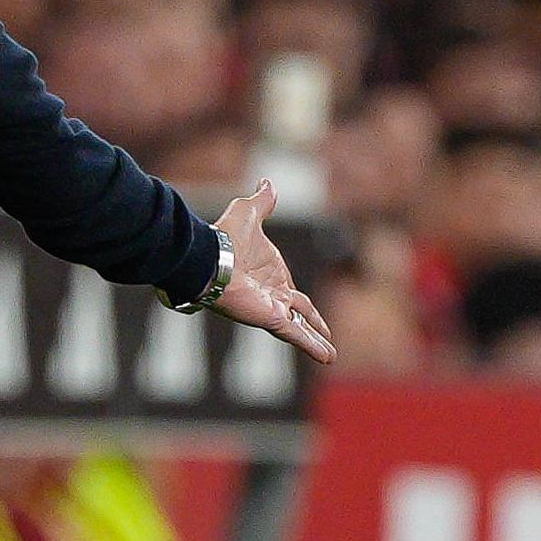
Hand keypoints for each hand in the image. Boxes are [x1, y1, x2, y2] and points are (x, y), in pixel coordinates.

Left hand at [213, 180, 334, 363]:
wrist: (210, 258)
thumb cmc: (225, 237)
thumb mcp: (249, 213)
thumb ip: (262, 202)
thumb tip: (267, 182)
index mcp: (271, 274)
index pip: (291, 290)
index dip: (300, 300)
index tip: (307, 308)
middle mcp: (273, 294)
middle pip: (300, 311)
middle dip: (313, 323)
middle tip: (324, 334)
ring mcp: (273, 308)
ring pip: (301, 328)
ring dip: (316, 340)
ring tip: (330, 356)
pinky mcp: (272, 319)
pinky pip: (297, 334)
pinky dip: (313, 345)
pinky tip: (328, 357)